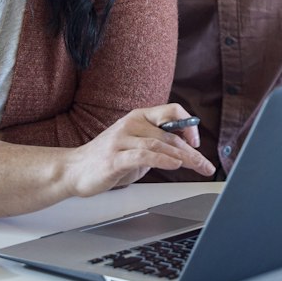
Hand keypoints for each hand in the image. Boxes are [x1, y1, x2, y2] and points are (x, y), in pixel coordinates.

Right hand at [63, 104, 214, 197]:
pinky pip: (143, 155)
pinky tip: (174, 165)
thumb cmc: (109, 158)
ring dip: (183, 157)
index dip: (188, 124)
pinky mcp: (114, 157)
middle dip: (192, 151)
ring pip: (160, 144)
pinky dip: (162, 160)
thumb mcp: (138, 147)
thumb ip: (158, 143)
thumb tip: (187, 148)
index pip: (171, 110)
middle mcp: (131, 124)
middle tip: (206, 165)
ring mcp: (121, 139)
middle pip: (170, 134)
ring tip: (197, 167)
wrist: (75, 170)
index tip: (196, 142)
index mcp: (139, 117)